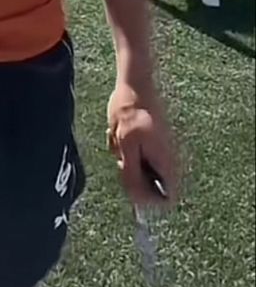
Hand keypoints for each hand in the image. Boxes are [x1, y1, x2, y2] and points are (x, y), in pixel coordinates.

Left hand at [107, 83, 177, 207]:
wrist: (134, 84)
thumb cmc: (129, 112)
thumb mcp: (126, 146)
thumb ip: (132, 174)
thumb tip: (139, 201)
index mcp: (166, 162)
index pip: (168, 198)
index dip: (149, 200)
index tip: (130, 185)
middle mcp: (168, 159)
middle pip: (152, 186)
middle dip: (132, 177)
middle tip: (121, 157)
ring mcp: (160, 150)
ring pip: (141, 171)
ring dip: (125, 162)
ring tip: (118, 142)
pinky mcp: (152, 142)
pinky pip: (137, 157)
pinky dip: (125, 151)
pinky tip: (118, 135)